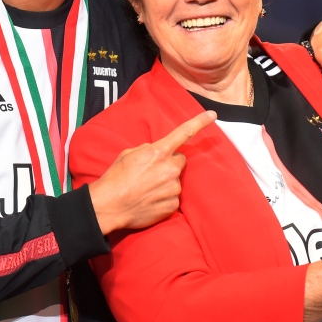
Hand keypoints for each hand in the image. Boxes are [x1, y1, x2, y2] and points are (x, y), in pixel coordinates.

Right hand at [88, 110, 215, 233]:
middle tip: (151, 172)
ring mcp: (172, 188)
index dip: (200, 122)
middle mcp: (169, 168)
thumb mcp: (128, 155)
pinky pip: (173, 197)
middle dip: (169, 164)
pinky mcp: (172, 205)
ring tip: (146, 188)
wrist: (108, 206)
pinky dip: (164, 198)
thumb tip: (158, 152)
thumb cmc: (115, 178)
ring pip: (175, 180)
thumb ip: (148, 150)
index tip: (212, 115)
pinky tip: (149, 200)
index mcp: (158, 152)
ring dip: (165, 182)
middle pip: (179, 160)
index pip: (184, 133)